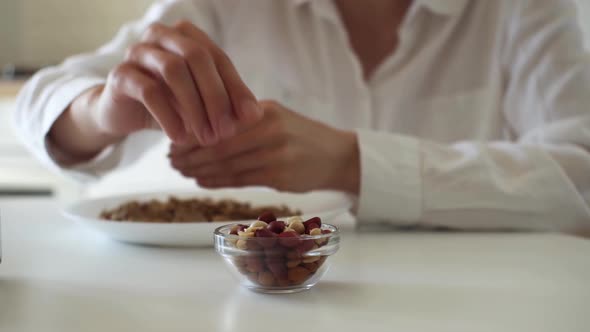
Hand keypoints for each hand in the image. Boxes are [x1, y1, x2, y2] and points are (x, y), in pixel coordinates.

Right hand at [93, 20, 260, 144]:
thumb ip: (228, 105)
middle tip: (226, 132)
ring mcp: (138, 51)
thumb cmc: (170, 102)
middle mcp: (162, 35)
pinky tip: (180, 138)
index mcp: (187, 36)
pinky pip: (149, 91)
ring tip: (206, 138)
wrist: (124, 112)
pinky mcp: (120, 75)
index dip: (236, 88)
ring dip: (195, 108)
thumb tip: (255, 115)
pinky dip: (169, 117)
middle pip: (197, 57)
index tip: (249, 118)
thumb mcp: (202, 103)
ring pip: (174, 70)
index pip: (219, 58)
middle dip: (216, 97)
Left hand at [168, 100, 359, 193]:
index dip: (192, 136)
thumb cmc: (299, 135)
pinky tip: (202, 182)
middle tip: (171, 161)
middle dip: (190, 156)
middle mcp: (270, 130)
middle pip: (218, 146)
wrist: (336, 155)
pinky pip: (239, 180)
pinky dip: (216, 182)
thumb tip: (198, 130)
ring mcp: (275, 155)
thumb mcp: (274, 116)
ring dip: (199, 171)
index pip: (218, 123)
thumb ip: (241, 121)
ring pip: (226, 165)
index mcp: (264, 111)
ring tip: (182, 172)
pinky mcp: (279, 177)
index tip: (173, 144)